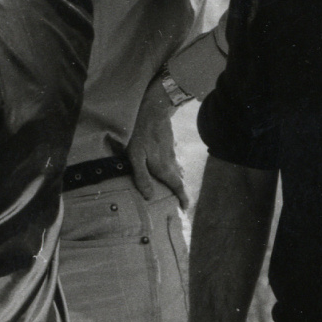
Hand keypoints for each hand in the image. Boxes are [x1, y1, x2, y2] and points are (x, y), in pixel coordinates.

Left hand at [129, 75, 189, 207]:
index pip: (178, 188)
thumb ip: (141, 177)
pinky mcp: (170, 147)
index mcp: (165, 169)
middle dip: (181, 193)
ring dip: (177, 182)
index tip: (185, 209)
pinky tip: (167, 169)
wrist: (154, 112)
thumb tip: (148, 196)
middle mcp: (172, 164)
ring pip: (178, 172)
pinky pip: (175, 163)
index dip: (183, 199)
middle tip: (179, 203)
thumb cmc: (141, 135)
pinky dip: (174, 171)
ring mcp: (172, 154)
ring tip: (172, 189)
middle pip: (180, 182)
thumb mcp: (136, 157)